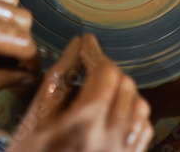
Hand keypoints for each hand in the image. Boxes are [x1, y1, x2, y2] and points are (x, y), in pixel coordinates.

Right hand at [8, 34, 152, 151]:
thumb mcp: (36, 117)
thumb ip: (60, 77)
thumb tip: (76, 46)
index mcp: (86, 122)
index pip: (105, 71)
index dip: (94, 51)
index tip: (85, 42)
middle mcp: (112, 138)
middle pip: (125, 84)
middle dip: (107, 69)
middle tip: (88, 64)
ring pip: (139, 105)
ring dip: (122, 89)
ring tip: (100, 86)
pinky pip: (143, 130)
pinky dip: (132, 112)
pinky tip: (114, 111)